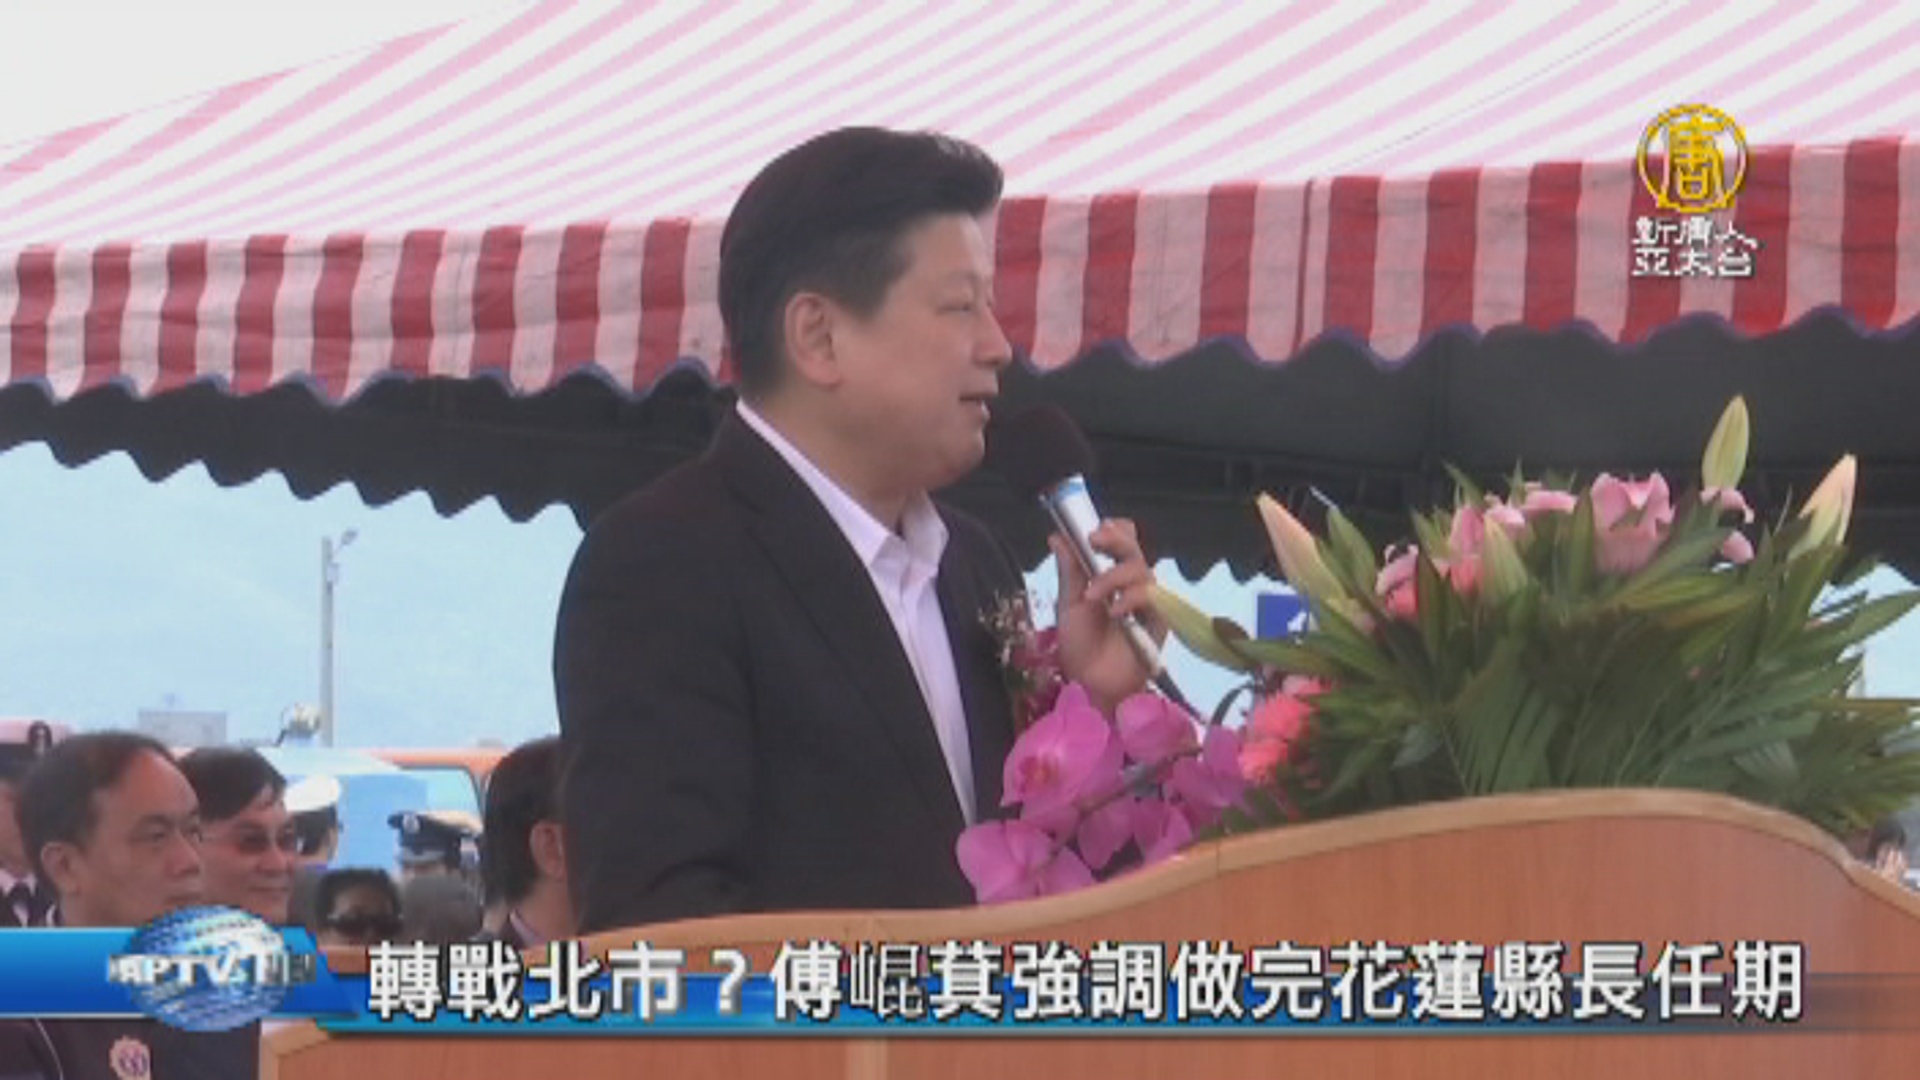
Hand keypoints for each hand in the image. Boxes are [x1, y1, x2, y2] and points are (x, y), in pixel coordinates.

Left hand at [1052, 519, 1165, 714]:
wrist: (1091, 685)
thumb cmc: (1081, 647)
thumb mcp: (1068, 606)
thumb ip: (1069, 571)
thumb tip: (1057, 537)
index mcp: (1108, 576)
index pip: (1120, 541)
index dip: (1112, 530)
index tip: (1092, 529)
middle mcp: (1129, 584)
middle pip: (1133, 548)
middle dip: (1115, 539)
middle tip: (1094, 539)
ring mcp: (1145, 601)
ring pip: (1141, 569)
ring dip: (1113, 576)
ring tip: (1092, 595)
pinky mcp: (1157, 620)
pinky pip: (1150, 597)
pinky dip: (1130, 598)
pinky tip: (1114, 610)